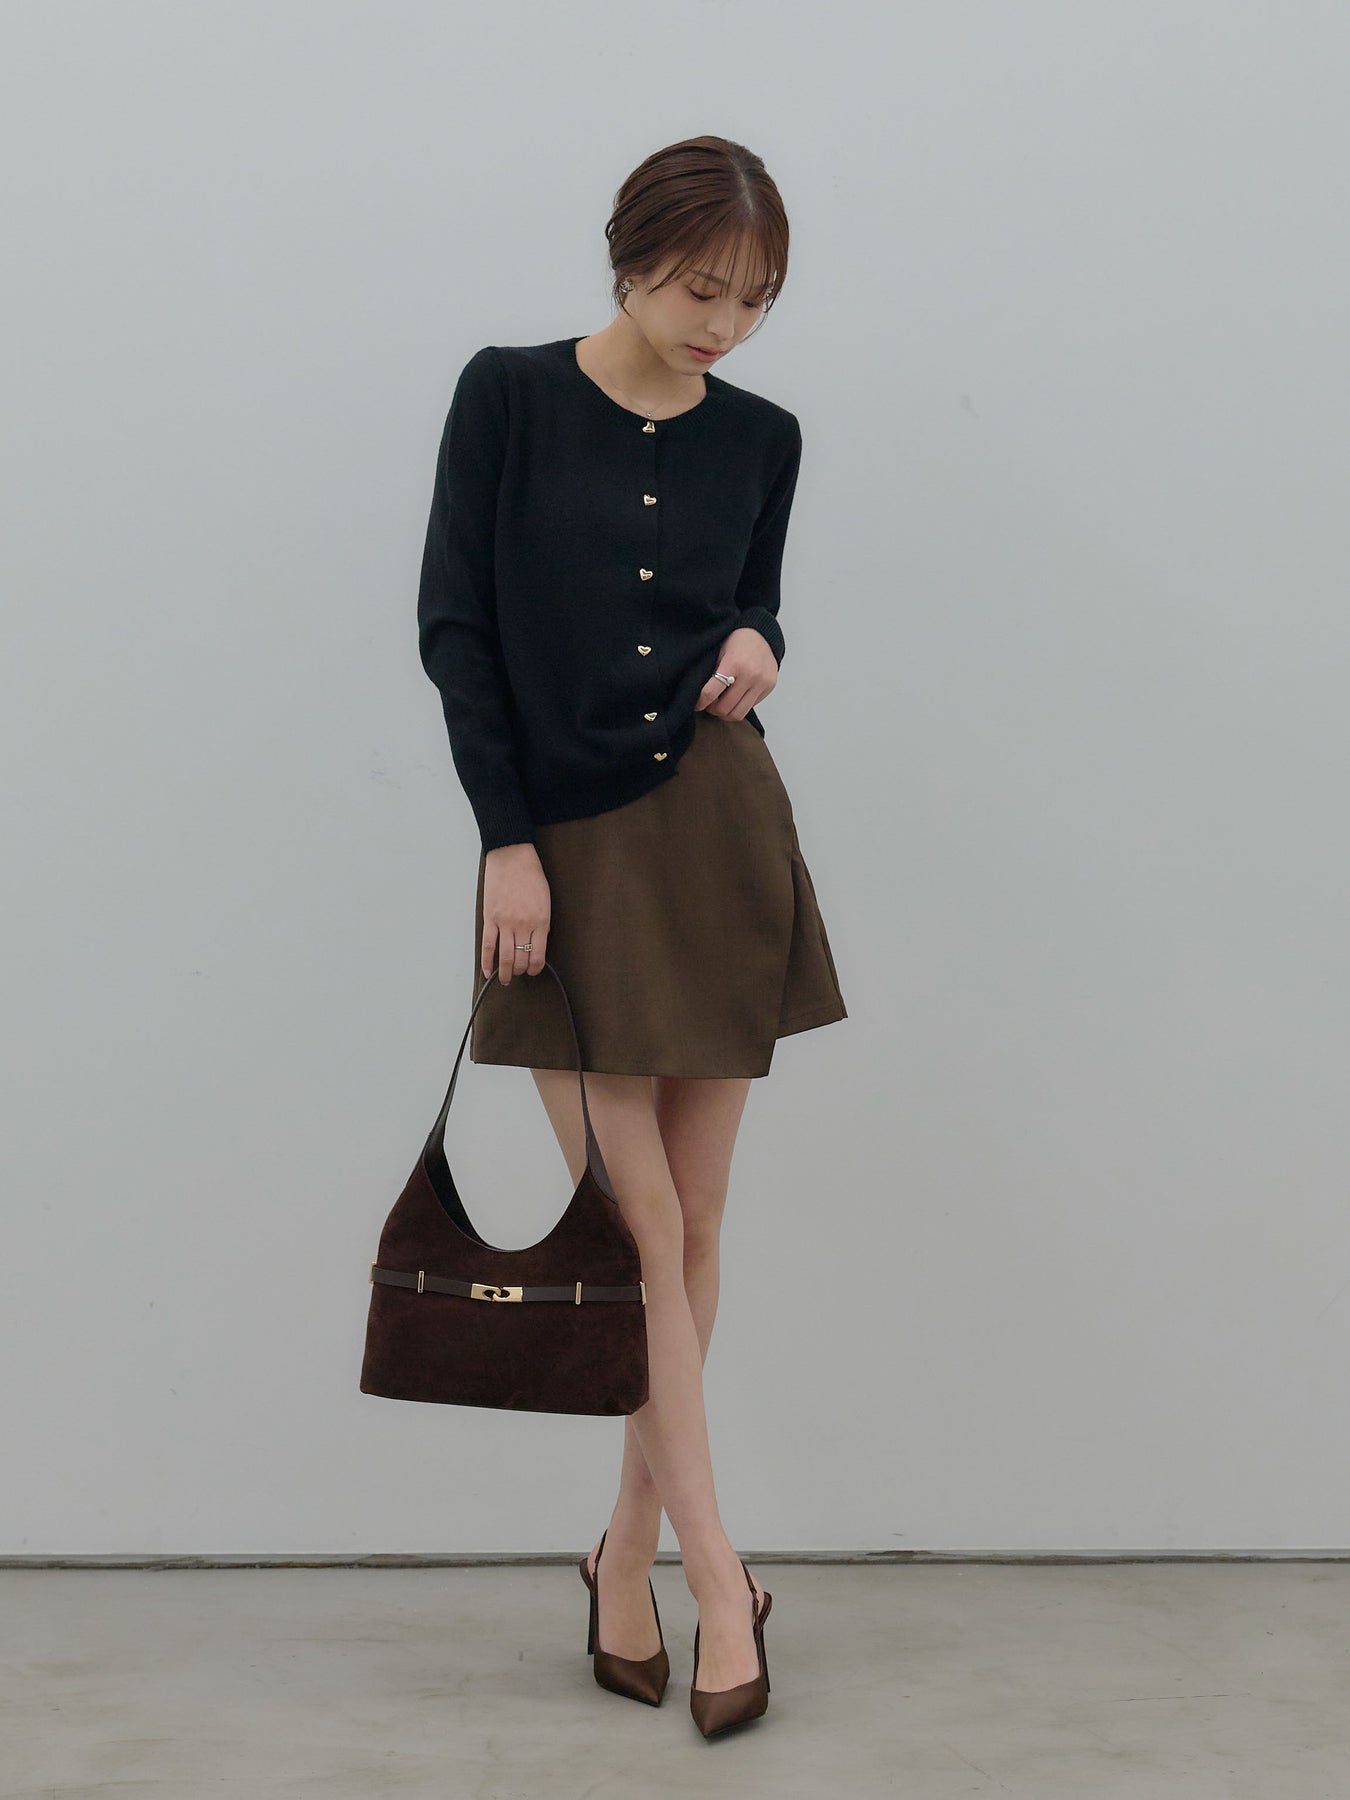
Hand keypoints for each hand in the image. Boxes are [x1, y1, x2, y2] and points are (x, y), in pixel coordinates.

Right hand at [481, 843, 550, 984]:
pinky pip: (487, 945)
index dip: (535, 968)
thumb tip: (537, 942)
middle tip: (518, 973)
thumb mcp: (545, 901)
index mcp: (541, 921)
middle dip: (520, 971)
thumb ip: (542, 923)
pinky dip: (487, 961)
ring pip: (504, 956)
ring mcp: (505, 922)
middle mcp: (523, 925)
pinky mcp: (490, 918)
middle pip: (521, 959)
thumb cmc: (531, 876)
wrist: (512, 857)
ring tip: (505, 979)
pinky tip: (488, 971)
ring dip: (505, 972)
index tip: (533, 971)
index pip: (538, 955)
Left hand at [695, 627, 777, 722]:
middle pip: (725, 708)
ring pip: (738, 713)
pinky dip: (739, 706)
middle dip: (713, 709)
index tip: (697, 704)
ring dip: (726, 713)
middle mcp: (750, 675)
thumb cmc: (737, 641)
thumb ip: (711, 673)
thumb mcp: (719, 652)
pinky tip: (735, 697)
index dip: (700, 702)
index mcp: (734, 663)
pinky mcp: (769, 687)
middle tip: (709, 704)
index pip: (711, 692)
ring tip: (721, 704)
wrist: (762, 633)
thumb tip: (700, 695)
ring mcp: (762, 682)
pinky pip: (750, 707)